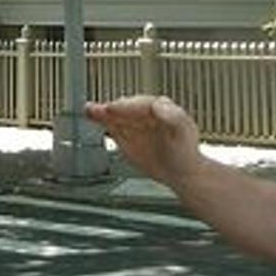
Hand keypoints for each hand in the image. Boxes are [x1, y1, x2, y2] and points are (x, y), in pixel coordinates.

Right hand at [86, 95, 202, 187]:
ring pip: (115, 114)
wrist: (180, 172)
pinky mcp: (124, 134)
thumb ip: (172, 116)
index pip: (142, 103)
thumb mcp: (183, 131)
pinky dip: (100, 120)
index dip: (130, 106)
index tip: (118, 108)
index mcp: (161, 107)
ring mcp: (133, 122)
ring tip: (90, 109)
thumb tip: (158, 104)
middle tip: (104, 110)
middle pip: (126, 106)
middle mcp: (144, 112)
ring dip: (102, 111)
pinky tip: (90, 114)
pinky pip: (110, 125)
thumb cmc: (186, 151)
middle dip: (115, 108)